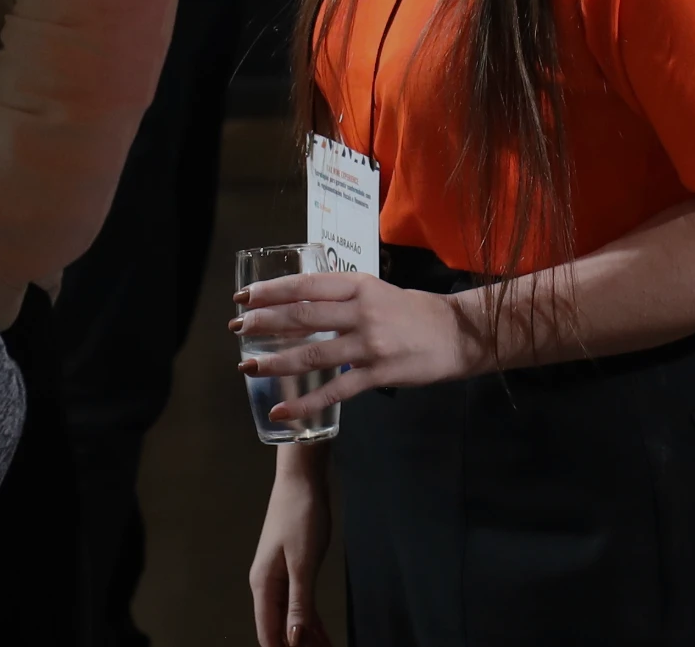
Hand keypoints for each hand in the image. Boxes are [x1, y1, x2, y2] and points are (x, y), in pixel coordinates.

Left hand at [234, 270, 475, 418]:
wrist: (457, 334)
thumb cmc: (413, 311)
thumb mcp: (376, 290)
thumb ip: (341, 296)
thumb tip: (299, 302)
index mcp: (358, 286)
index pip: (306, 285)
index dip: (272, 291)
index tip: (245, 298)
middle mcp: (360, 312)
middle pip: (303, 317)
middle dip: (264, 323)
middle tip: (237, 329)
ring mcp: (369, 345)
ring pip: (313, 354)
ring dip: (276, 362)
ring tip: (249, 367)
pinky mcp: (378, 374)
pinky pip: (335, 391)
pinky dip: (306, 402)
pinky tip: (282, 409)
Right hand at [249, 443, 336, 646]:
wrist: (301, 481)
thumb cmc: (300, 516)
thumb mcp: (302, 563)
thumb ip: (298, 603)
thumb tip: (294, 638)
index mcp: (263, 585)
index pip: (268, 633)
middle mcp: (267, 585)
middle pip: (279, 629)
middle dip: (298, 646)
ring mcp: (280, 578)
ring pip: (291, 619)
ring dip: (307, 638)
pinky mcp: (294, 571)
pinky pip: (300, 605)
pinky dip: (311, 622)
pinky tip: (324, 636)